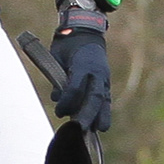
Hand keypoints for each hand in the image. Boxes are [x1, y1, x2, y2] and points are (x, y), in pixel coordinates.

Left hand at [52, 16, 111, 130]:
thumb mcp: (57, 57)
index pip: (76, 86)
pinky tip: (101, 125)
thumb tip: (58, 99)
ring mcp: (103, 77)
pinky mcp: (105, 82)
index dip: (68, 100)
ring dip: (100, 116)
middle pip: (94, 96)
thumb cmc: (66, 46)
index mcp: (83, 63)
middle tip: (81, 129)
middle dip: (88, 114)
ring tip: (96, 130)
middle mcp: (96, 71)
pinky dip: (104, 112)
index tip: (60, 111)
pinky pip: (106, 99)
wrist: (84, 33)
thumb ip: (58, 77)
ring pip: (104, 99)